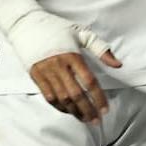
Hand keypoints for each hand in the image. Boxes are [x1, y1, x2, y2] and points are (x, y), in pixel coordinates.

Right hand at [0, 0, 121, 121]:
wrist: (27, 25)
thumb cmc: (58, 28)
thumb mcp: (82, 33)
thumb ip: (101, 49)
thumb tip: (118, 65)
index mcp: (73, 56)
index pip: (89, 81)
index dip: (98, 97)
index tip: (105, 109)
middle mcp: (59, 66)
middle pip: (76, 94)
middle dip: (87, 110)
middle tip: (96, 120)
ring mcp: (46, 72)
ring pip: (62, 98)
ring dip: (74, 111)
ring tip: (85, 119)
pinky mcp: (35, 76)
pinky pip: (48, 96)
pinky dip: (59, 106)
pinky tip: (69, 111)